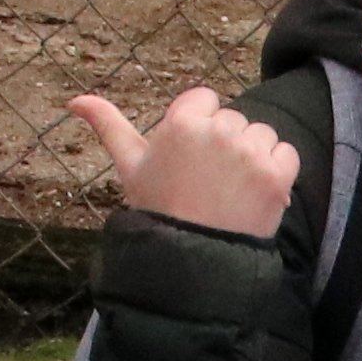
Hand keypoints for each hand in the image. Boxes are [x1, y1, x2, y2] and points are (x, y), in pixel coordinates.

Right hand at [70, 88, 294, 238]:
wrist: (190, 261)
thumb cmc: (157, 210)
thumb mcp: (129, 166)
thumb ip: (108, 125)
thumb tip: (75, 99)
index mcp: (182, 122)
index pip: (205, 99)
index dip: (199, 127)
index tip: (190, 158)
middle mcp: (218, 131)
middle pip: (233, 119)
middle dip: (224, 145)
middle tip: (207, 183)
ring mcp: (250, 153)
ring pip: (261, 135)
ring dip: (252, 157)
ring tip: (229, 191)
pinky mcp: (276, 175)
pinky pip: (286, 154)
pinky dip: (276, 172)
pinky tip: (253, 194)